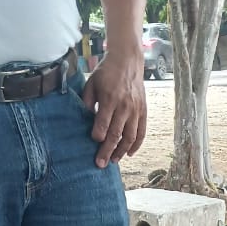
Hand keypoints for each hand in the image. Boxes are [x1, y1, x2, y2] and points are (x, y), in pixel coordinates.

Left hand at [81, 51, 146, 167]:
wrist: (128, 61)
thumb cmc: (106, 73)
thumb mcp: (91, 83)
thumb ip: (87, 101)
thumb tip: (83, 120)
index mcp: (109, 98)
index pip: (103, 124)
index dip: (98, 135)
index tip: (93, 142)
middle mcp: (124, 106)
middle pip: (116, 134)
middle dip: (107, 151)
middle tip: (100, 164)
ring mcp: (135, 110)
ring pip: (130, 137)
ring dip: (121, 151)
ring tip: (113, 160)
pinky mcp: (143, 112)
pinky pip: (141, 133)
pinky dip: (136, 145)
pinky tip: (129, 154)